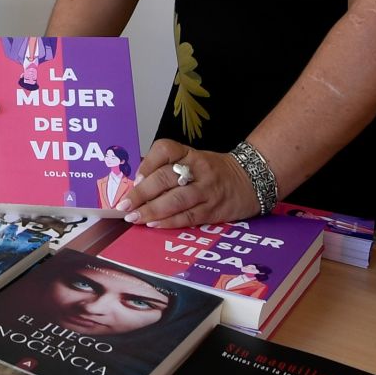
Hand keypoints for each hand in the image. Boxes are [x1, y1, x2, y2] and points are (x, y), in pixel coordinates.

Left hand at [122, 139, 261, 228]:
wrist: (251, 180)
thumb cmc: (214, 171)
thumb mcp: (193, 160)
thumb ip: (168, 168)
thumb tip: (135, 184)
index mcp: (190, 154)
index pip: (166, 149)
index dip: (148, 162)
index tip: (135, 177)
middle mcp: (198, 169)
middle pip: (166, 178)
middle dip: (141, 193)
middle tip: (124, 204)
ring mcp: (207, 190)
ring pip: (176, 200)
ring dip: (151, 210)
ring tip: (134, 218)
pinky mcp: (213, 209)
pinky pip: (188, 217)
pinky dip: (169, 222)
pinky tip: (154, 225)